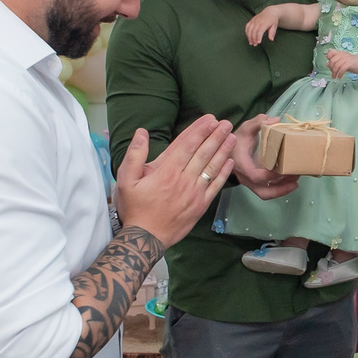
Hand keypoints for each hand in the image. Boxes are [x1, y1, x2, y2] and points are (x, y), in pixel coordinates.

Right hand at [115, 116, 234, 247]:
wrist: (146, 237)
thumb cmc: (135, 208)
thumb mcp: (126, 180)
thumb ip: (134, 155)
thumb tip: (141, 132)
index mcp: (166, 171)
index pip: (186, 145)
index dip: (199, 131)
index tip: (210, 119)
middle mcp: (184, 179)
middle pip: (203, 153)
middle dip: (215, 136)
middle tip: (226, 123)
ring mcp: (195, 193)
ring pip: (211, 167)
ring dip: (222, 150)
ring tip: (231, 136)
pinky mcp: (201, 205)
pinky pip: (215, 186)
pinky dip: (223, 173)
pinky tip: (229, 161)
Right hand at [231, 115, 298, 199]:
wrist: (227, 149)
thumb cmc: (238, 139)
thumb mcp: (246, 128)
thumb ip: (259, 122)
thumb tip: (275, 120)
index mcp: (242, 165)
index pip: (255, 176)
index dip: (269, 175)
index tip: (282, 169)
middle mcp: (245, 177)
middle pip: (263, 192)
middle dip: (281, 189)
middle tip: (296, 179)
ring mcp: (251, 182)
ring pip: (266, 194)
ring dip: (283, 189)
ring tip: (297, 179)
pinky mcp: (256, 183)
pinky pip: (268, 190)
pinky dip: (280, 187)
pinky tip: (291, 180)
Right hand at [245, 7, 280, 45]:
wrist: (270, 12)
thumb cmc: (273, 20)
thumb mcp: (275, 26)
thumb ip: (272, 32)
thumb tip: (271, 39)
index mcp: (264, 22)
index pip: (260, 31)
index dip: (258, 37)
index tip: (258, 42)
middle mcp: (258, 21)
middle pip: (253, 31)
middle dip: (253, 39)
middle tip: (255, 44)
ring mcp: (254, 20)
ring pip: (249, 29)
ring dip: (249, 37)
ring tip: (251, 43)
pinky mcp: (251, 20)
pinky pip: (247, 26)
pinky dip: (247, 32)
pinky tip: (248, 37)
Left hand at [326, 49, 357, 79]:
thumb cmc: (351, 63)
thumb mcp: (342, 61)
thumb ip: (335, 62)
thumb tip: (327, 64)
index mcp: (339, 53)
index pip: (330, 52)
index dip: (328, 57)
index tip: (329, 63)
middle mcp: (342, 54)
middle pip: (332, 61)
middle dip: (331, 68)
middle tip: (332, 73)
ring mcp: (346, 58)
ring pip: (336, 65)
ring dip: (334, 73)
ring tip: (335, 77)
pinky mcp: (349, 63)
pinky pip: (342, 69)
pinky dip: (340, 74)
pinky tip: (339, 77)